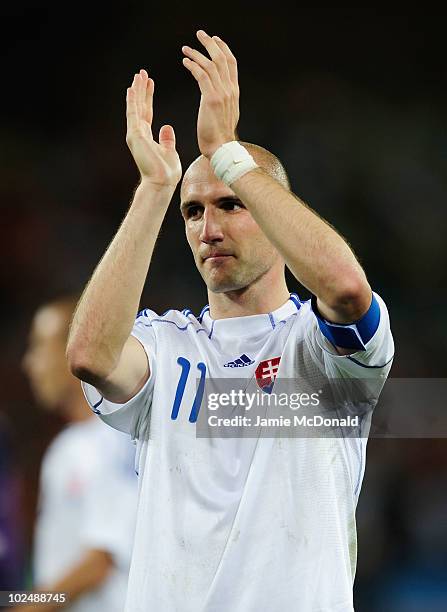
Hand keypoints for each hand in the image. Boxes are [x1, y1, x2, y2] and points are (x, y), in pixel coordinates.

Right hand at [126, 69, 181, 186]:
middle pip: (139, 106)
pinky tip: (132, 89)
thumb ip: (166, 139)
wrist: (161, 182)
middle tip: (141, 73)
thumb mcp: (169, 151)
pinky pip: (133, 115)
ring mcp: (135, 134)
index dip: (148, 96)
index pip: (146, 111)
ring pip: (134, 107)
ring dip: (136, 91)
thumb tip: (167, 128)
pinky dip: (132, 102)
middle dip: (141, 89)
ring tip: (138, 75)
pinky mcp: (135, 136)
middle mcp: (139, 133)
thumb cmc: (166, 172)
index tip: (150, 82)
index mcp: (147, 136)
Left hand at [182, 31, 239, 157]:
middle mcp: (230, 90)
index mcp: (234, 93)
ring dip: (197, 53)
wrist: (222, 149)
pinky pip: (202, 75)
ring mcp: (222, 94)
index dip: (223, 49)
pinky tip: (185, 62)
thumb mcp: (227, 115)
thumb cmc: (220, 137)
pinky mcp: (211, 99)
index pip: (231, 64)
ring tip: (185, 48)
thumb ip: (224, 102)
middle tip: (200, 34)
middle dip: (211, 43)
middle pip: (222, 58)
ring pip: (211, 64)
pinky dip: (193, 65)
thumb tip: (219, 96)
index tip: (215, 40)